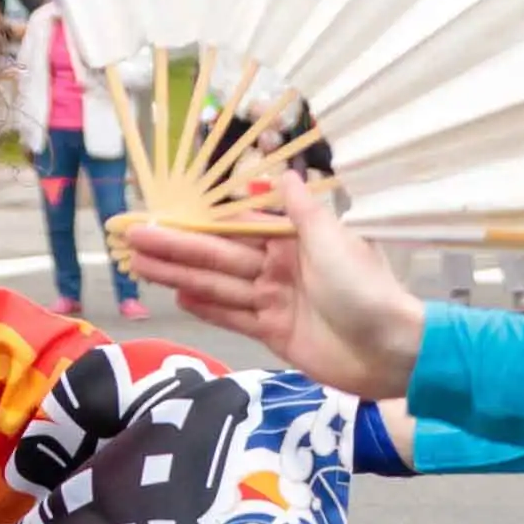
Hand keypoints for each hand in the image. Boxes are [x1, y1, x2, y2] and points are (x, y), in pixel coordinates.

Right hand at [115, 176, 420, 400]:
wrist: (392, 352)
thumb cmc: (366, 290)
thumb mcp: (334, 240)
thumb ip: (302, 211)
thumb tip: (285, 171)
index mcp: (294, 240)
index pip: (235, 227)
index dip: (197, 221)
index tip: (161, 212)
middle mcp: (280, 267)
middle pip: (218, 255)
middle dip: (175, 247)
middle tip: (131, 238)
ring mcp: (276, 302)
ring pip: (219, 285)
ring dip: (179, 274)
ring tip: (139, 264)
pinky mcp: (276, 334)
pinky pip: (233, 316)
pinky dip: (206, 307)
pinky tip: (177, 296)